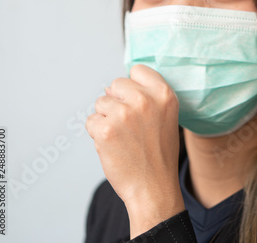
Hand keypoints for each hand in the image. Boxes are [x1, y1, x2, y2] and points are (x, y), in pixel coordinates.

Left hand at [86, 64, 184, 237]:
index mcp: (164, 94)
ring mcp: (124, 114)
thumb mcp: (166, 116)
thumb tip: (112, 88)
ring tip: (123, 137)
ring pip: (101, 103)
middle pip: (116, 84)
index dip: (133, 85)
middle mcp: (145, 100)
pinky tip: (112, 145)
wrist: (154, 187)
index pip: (137, 69)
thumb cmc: (158, 153)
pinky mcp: (106, 129)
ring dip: (106, 118)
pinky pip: (91, 121)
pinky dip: (96, 133)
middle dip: (117, 101)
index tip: (136, 100)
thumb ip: (147, 96)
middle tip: (129, 125)